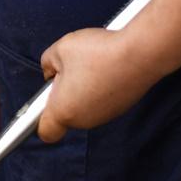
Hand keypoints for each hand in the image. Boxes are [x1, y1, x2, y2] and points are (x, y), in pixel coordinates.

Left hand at [36, 27, 166, 142]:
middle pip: (66, 114)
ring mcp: (106, 114)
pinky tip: (106, 67)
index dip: (39, 120)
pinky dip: (101, 86)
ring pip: (85, 105)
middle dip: (63, 94)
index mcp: (64, 110)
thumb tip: (51, 72)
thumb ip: (47, 63)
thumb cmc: (98, 53)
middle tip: (68, 69)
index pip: (46, 132)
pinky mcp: (122, 106)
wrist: (141, 54)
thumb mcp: (60, 49)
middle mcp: (85, 119)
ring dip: (83, 89)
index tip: (42, 100)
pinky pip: (103, 99)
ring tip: (90, 64)